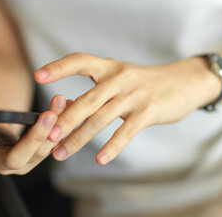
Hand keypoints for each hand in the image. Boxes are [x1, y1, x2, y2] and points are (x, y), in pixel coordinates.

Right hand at [0, 96, 69, 174]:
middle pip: (14, 159)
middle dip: (32, 139)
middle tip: (46, 117)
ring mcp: (17, 164)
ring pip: (39, 152)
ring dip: (53, 129)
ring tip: (60, 104)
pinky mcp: (33, 158)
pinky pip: (49, 145)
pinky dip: (60, 127)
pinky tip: (65, 105)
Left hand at [34, 52, 220, 164]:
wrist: (184, 81)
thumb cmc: (142, 82)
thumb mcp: (118, 79)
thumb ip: (94, 91)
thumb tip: (64, 107)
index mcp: (108, 66)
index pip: (80, 61)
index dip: (58, 67)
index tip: (38, 76)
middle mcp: (119, 77)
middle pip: (87, 99)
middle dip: (65, 120)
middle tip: (47, 137)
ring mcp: (134, 94)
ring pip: (101, 118)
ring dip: (79, 138)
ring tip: (61, 152)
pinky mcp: (149, 111)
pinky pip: (126, 131)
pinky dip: (112, 146)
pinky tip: (100, 159)